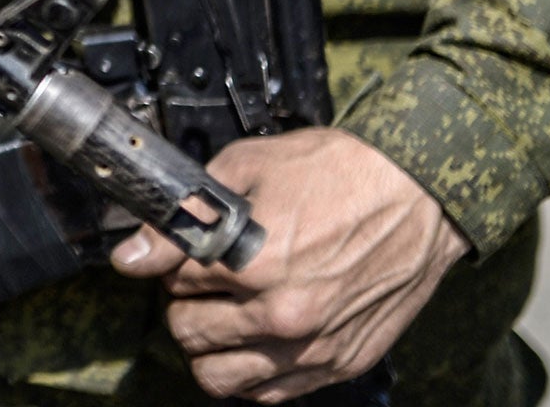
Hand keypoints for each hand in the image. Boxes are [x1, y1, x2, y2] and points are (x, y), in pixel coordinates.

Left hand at [112, 127, 469, 401]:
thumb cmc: (337, 171)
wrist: (416, 192)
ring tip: (217, 316)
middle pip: (188, 331)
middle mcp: (283, 314)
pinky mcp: (340, 363)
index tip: (175, 253)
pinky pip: (269, 393)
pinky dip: (248, 374)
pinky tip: (250, 342)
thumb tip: (133, 252)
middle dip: (181, 303)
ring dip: (207, 347)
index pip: (172, 279)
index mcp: (255, 263)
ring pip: (219, 377)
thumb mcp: (248, 167)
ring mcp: (314, 346)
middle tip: (196, 283)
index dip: (167, 260)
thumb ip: (187, 211)